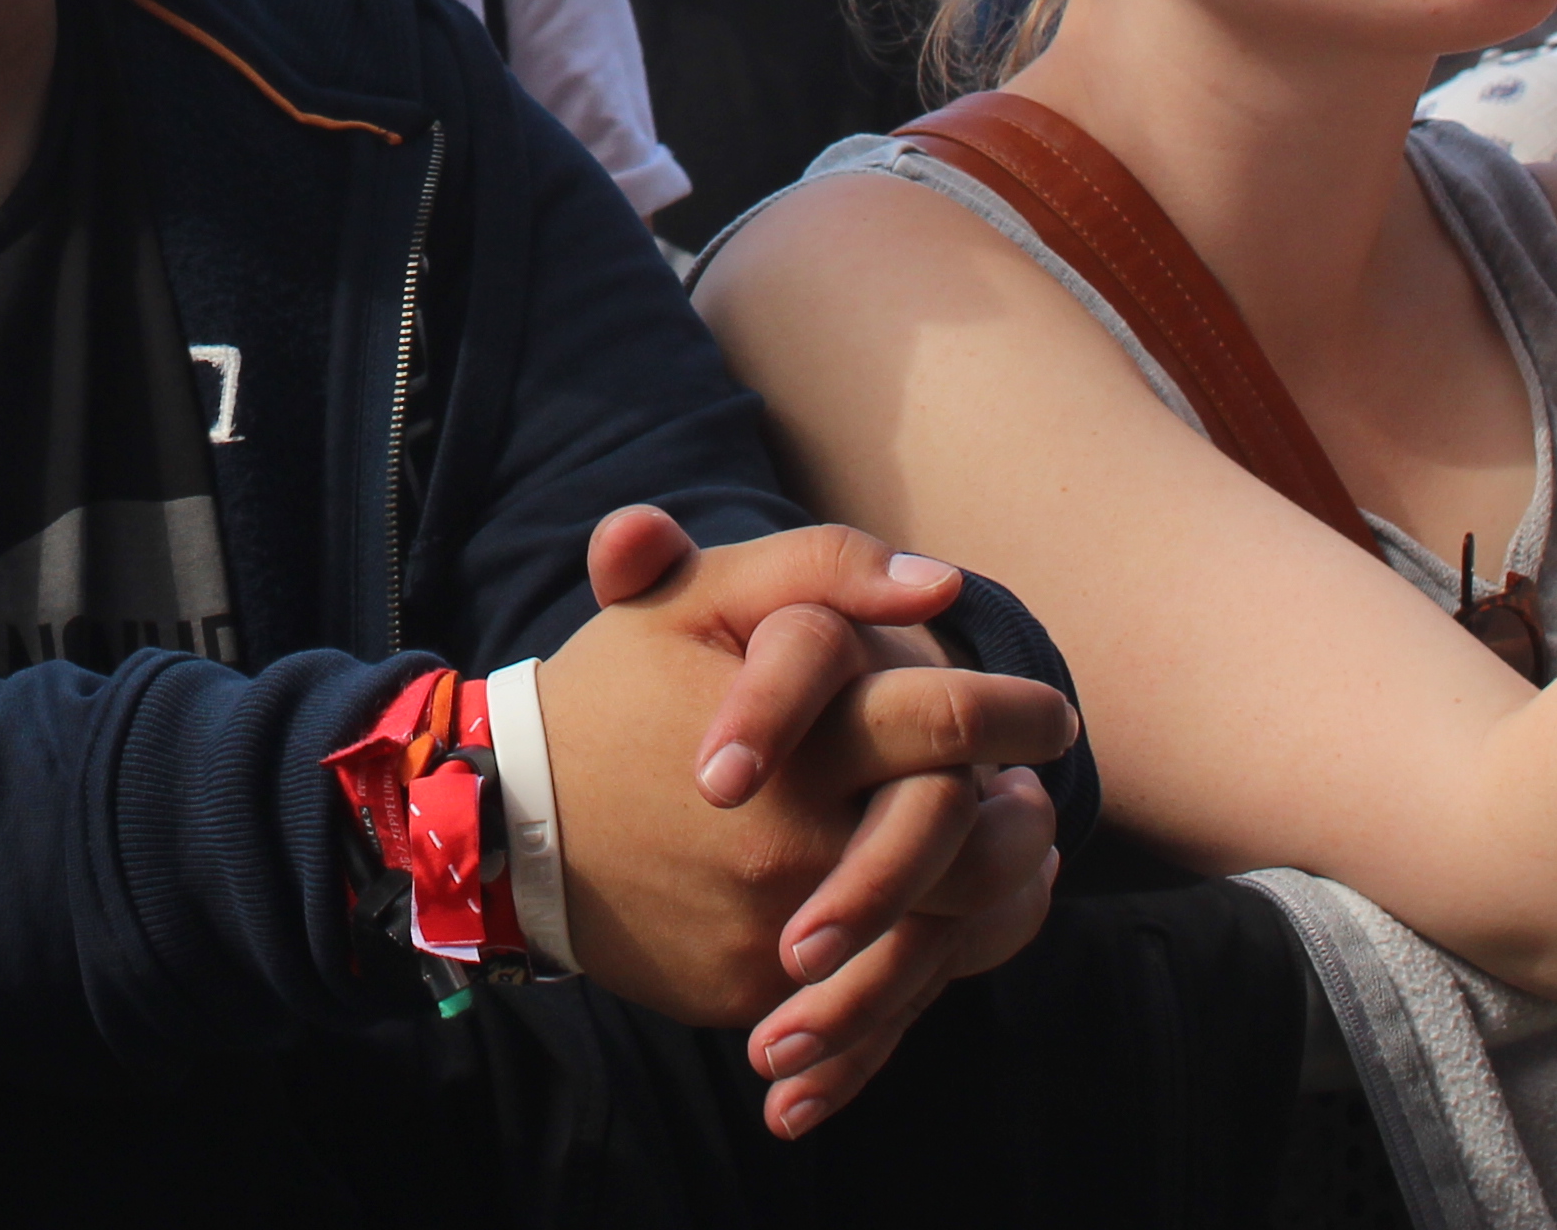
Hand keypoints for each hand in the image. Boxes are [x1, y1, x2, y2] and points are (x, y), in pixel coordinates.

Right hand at [535, 513, 1072, 1135]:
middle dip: (1018, 819)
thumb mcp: (691, 601)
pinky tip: (935, 917)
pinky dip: (915, 955)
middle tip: (1036, 797)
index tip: (1053, 714)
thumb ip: (818, 569)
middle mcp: (800, 845)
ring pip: (932, 929)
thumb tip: (941, 587)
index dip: (1021, 714)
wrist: (503, 821)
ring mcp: (777, 930)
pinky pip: (863, 989)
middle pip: (963, 844)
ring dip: (987, 894)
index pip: (952, 724)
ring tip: (1005, 861)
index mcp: (803, 743)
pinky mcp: (752, 988)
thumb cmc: (613, 694)